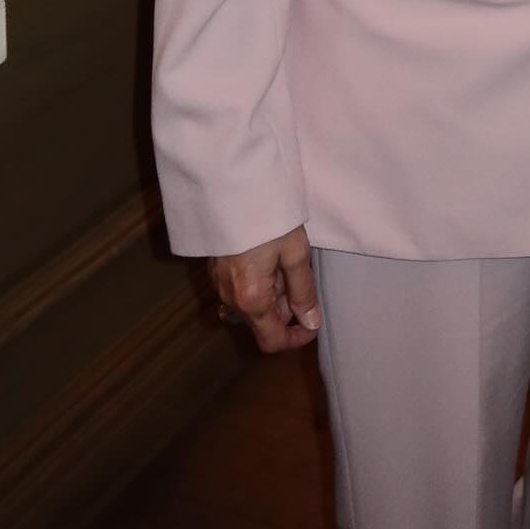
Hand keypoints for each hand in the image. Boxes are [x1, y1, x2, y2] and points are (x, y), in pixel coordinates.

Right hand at [209, 225, 320, 353]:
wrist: (231, 187)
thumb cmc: (268, 218)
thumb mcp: (296, 252)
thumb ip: (304, 291)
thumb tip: (311, 322)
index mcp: (251, 300)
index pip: (271, 341)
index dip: (296, 338)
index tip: (313, 322)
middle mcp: (230, 298)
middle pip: (262, 322)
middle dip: (286, 308)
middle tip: (302, 273)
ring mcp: (219, 284)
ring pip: (252, 304)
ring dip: (273, 293)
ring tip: (286, 259)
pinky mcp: (215, 268)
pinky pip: (240, 288)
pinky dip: (259, 282)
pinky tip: (269, 255)